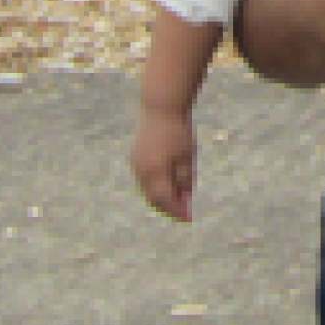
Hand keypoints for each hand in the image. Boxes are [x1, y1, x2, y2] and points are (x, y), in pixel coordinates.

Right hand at [131, 106, 195, 222]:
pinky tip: (169, 184)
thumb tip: (185, 198)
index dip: (177, 211)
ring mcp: (136, 164)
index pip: (165, 200)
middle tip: (185, 211)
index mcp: (155, 171)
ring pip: (148, 190)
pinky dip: (156, 186)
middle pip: (154, 198)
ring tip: (179, 199)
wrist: (160, 107)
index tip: (189, 218)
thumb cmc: (179, 130)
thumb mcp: (188, 156)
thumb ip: (186, 179)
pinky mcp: (135, 157)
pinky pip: (145, 179)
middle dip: (169, 207)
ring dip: (162, 197)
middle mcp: (142, 171)